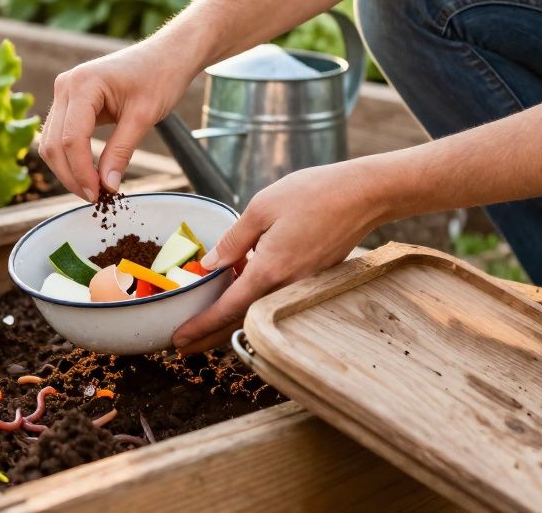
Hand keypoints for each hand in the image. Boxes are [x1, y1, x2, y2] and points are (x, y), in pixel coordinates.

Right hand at [40, 39, 197, 200]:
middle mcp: (65, 86)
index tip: (98, 194)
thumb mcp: (144, 117)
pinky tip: (88, 174)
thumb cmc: (160, 77)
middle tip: (95, 198)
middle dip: (71, 175)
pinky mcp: (69, 102)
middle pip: (54, 144)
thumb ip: (121, 151)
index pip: (71, 138)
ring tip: (93, 190)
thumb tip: (107, 186)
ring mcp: (64, 93)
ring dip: (67, 170)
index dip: (81, 171)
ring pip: (50, 143)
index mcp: (82, 84)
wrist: (166, 55)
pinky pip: (59, 136)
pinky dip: (70, 158)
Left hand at [171, 161, 388, 352]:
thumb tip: (209, 265)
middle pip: (241, 322)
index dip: (200, 327)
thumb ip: (232, 241)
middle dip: (209, 337)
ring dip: (231, 323)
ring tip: (205, 327)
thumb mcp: (260, 208)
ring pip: (259, 314)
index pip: (227, 309)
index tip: (178, 340)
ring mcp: (303, 287)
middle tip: (183, 346)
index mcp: (270, 271)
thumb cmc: (312, 194)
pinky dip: (254, 305)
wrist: (363, 194)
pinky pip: (276, 301)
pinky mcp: (314, 281)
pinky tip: (240, 293)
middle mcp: (288, 287)